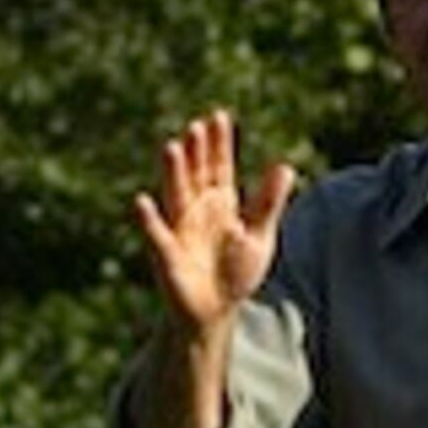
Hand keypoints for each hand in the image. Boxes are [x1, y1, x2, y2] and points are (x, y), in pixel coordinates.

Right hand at [130, 110, 295, 333]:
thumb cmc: (236, 270)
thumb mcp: (260, 235)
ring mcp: (180, 228)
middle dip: (195, 151)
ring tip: (170, 147)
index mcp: (221, 202)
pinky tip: (142, 201)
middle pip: (196, 174)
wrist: (216, 311)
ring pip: (176, 195)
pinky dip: (149, 219)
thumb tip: (286, 166)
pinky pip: (157, 234)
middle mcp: (197, 209)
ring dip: (173, 172)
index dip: (219, 143)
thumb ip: (269, 202)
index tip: (218, 116)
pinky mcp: (167, 254)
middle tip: (196, 126)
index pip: (219, 166)